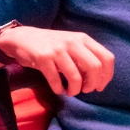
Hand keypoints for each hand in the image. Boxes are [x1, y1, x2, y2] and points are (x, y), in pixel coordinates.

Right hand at [0, 26, 114, 95]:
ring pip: (75, 77)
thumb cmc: (52, 45)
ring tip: (70, 92)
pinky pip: (55, 80)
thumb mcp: (72, 45)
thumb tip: (97, 79)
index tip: (100, 86)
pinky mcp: (43, 58)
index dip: (106, 76)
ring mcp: (58, 49)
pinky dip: (59, 89)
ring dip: (75, 90)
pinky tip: (58, 89)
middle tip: (85, 90)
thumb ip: (85, 58)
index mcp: (84, 39)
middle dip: (92, 84)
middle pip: (95, 68)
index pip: (107, 58)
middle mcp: (73, 42)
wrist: (22, 38)